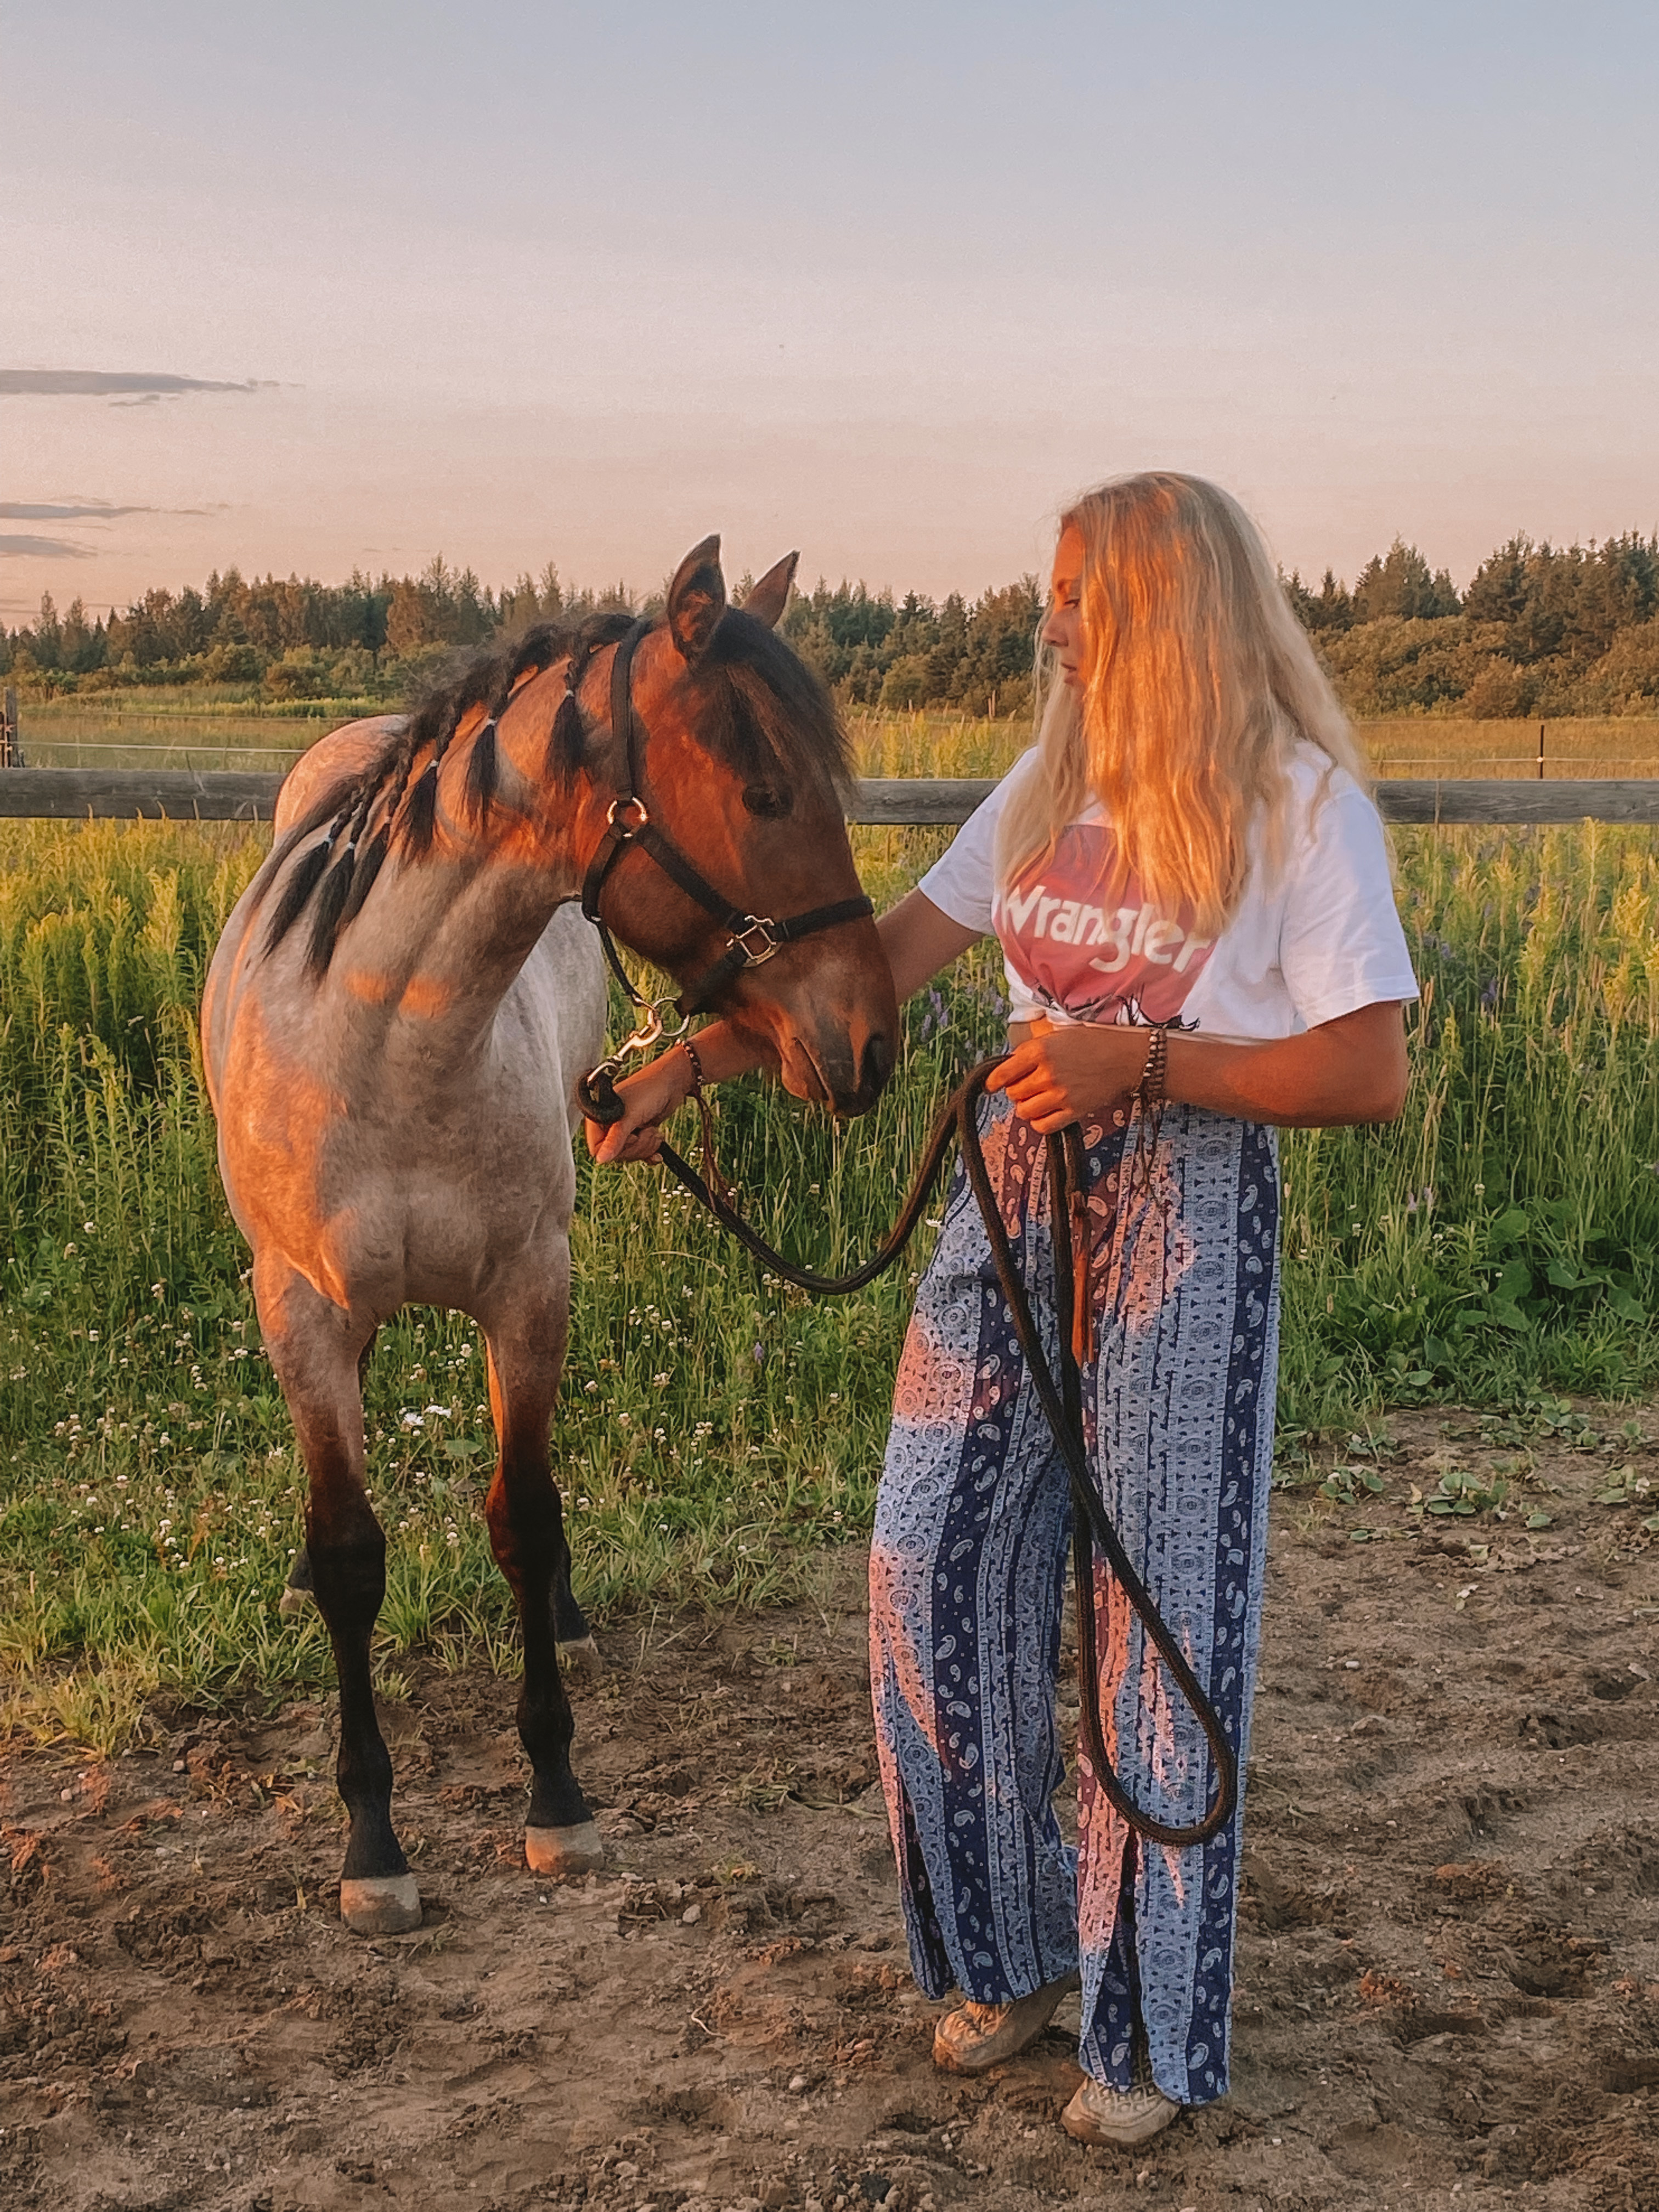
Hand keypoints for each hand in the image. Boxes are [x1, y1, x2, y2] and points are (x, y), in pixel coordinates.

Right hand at [583, 1046, 694, 1164]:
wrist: (673, 1082)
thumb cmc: (649, 1089)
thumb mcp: (631, 1116)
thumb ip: (615, 1139)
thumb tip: (600, 1159)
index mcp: (599, 1118)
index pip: (597, 1149)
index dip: (615, 1149)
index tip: (630, 1136)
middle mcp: (609, 1125)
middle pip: (616, 1155)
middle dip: (636, 1146)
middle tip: (645, 1131)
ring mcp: (624, 1130)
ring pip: (630, 1155)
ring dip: (646, 1146)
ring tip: (653, 1131)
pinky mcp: (638, 1133)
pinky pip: (640, 1153)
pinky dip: (650, 1152)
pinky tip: (657, 1146)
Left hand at [985, 1018, 1151, 1132]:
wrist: (1125, 1057)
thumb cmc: (1093, 1042)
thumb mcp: (1058, 1034)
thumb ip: (1033, 1049)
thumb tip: (1010, 1065)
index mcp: (1040, 1050)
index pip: (1003, 1073)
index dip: (994, 1081)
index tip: (991, 1085)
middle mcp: (1046, 1073)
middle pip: (1013, 1093)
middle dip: (1017, 1091)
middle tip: (1028, 1086)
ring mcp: (1060, 1095)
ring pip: (1025, 1111)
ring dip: (1028, 1107)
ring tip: (1038, 1099)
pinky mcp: (1073, 1111)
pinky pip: (1043, 1126)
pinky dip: (1041, 1122)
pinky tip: (1046, 1113)